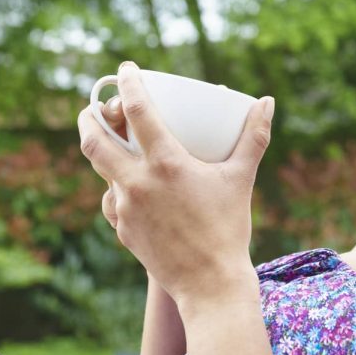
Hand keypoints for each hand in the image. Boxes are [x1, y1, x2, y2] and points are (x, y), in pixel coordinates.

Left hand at [79, 62, 274, 309]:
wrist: (210, 284)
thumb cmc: (229, 229)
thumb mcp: (241, 178)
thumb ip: (253, 137)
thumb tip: (267, 102)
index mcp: (166, 164)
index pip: (135, 111)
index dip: (126, 84)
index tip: (124, 69)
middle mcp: (137, 183)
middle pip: (95, 140)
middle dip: (88, 117)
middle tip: (93, 107)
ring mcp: (125, 208)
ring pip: (102, 171)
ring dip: (104, 153)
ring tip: (112, 142)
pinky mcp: (122, 230)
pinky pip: (112, 200)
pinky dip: (117, 187)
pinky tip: (129, 186)